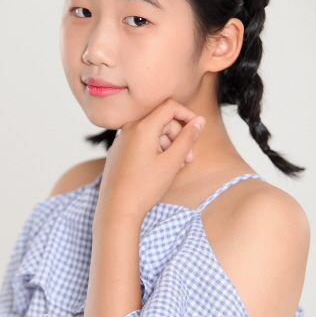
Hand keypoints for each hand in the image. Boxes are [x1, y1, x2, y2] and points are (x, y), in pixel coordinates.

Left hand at [95, 98, 204, 222]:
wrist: (117, 210)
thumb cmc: (144, 187)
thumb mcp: (172, 162)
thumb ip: (187, 138)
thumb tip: (199, 120)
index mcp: (142, 128)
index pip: (169, 107)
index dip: (187, 114)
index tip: (197, 128)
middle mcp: (128, 129)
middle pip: (161, 121)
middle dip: (178, 136)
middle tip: (189, 158)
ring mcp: (121, 141)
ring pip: (151, 134)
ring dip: (168, 145)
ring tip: (177, 166)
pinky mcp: (118, 152)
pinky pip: (140, 143)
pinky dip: (154, 150)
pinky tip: (161, 168)